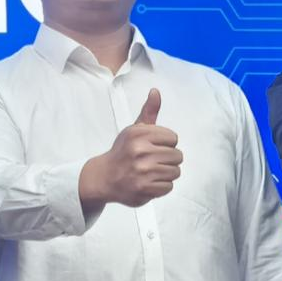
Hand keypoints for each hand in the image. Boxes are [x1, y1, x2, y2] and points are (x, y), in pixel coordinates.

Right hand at [80, 87, 181, 214]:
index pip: (173, 138)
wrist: (104, 177)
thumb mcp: (134, 130)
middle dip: (167, 159)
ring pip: (175, 172)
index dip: (166, 144)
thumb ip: (148, 111)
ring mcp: (142, 171)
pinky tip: (149, 182)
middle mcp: (140, 151)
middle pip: (177, 156)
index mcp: (139, 134)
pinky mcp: (144, 188)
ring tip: (152, 172)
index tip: (153, 147)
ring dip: (166, 173)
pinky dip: (161, 186)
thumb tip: (155, 92)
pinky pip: (168, 186)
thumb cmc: (123, 151)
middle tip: (152, 161)